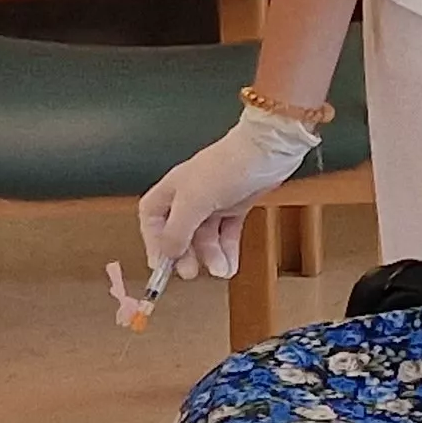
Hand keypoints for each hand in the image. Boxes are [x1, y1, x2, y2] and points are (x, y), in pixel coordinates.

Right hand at [136, 104, 319, 280]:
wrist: (268, 150)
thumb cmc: (228, 166)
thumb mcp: (193, 201)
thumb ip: (177, 230)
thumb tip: (168, 253)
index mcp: (174, 188)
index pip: (152, 217)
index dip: (153, 241)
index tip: (160, 264)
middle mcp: (191, 195)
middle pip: (179, 232)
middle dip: (185, 254)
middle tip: (191, 272)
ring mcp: (215, 201)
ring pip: (206, 236)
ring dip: (211, 256)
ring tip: (220, 270)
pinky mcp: (237, 205)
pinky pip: (227, 234)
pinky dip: (228, 250)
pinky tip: (230, 265)